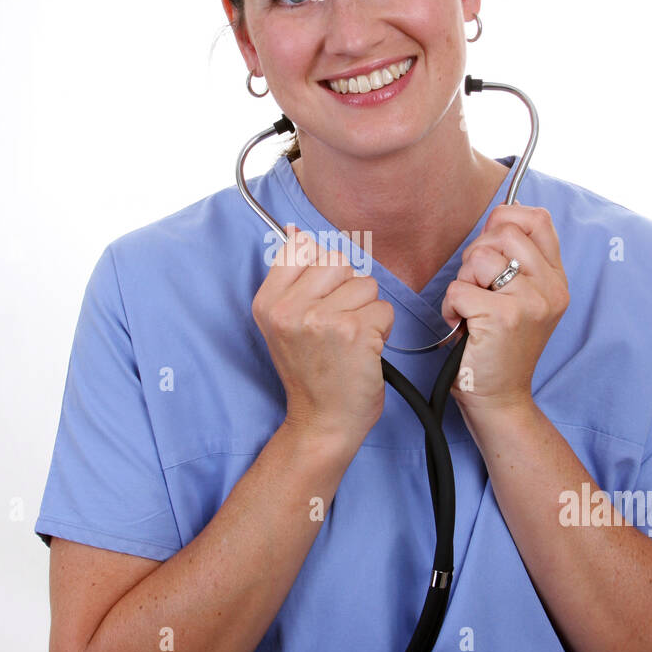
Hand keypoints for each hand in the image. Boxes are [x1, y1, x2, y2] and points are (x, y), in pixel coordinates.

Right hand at [252, 226, 395, 453]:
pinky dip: (381, 331)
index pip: (301, 247)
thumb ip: (293, 277)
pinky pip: (383, 309)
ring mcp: (320, 320)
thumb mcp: (285, 323)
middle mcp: (289, 309)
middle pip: (338, 261)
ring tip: (350, 340)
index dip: (322, 271)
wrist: (322, 421)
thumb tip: (296, 230)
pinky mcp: (353, 332)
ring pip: (365, 284)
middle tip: (337, 325)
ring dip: (367, 311)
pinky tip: (363, 352)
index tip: (320, 299)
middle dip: (348, 289)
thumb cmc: (311, 372)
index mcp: (268, 302)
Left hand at [440, 204, 569, 420]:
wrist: (500, 399)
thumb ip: (515, 260)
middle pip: (503, 232)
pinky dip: (449, 307)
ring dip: (462, 282)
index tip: (490, 249)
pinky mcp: (503, 316)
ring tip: (471, 310)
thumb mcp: (521, 299)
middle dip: (477, 255)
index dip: (505, 221)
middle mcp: (550, 288)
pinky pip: (458, 288)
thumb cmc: (500, 348)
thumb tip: (495, 219)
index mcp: (556, 280)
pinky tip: (461, 326)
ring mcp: (530, 301)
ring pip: (478, 258)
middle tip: (478, 289)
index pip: (538, 220)